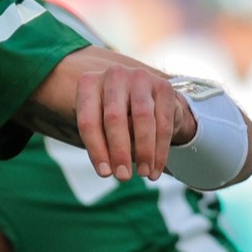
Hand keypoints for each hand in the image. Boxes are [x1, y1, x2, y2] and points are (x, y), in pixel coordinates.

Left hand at [75, 64, 188, 181]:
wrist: (146, 98)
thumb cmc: (114, 117)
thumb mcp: (100, 126)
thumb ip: (101, 143)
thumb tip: (107, 170)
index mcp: (88, 83)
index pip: (88, 120)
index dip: (96, 149)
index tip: (105, 173)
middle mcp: (113, 75)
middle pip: (114, 118)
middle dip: (119, 151)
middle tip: (123, 177)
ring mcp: (139, 77)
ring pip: (142, 118)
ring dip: (144, 151)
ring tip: (143, 174)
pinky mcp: (164, 85)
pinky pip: (163, 122)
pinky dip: (160, 149)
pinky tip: (156, 168)